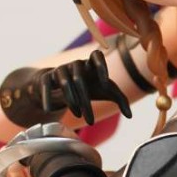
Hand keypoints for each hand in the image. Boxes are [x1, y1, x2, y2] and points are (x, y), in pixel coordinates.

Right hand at [0, 49, 132, 127]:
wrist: (62, 86)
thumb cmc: (90, 87)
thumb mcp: (105, 92)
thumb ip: (120, 100)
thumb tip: (130, 116)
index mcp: (92, 64)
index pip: (96, 55)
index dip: (100, 65)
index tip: (104, 82)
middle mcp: (75, 64)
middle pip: (80, 78)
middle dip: (85, 100)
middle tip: (91, 121)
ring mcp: (60, 69)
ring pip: (65, 82)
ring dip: (71, 100)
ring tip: (78, 116)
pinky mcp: (45, 78)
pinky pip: (45, 86)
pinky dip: (47, 98)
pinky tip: (49, 110)